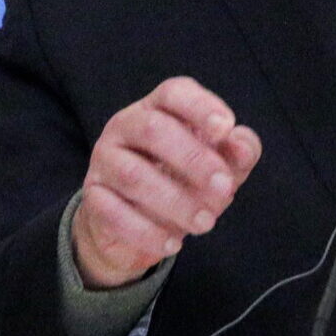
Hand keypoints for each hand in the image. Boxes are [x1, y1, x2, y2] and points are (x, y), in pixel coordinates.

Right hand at [72, 76, 262, 288]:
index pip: (174, 92)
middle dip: (194, 160)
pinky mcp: (91, 197)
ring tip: (206, 223)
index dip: (200, 107)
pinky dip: (147, 232)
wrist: (137, 225)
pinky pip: (113, 213)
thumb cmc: (184, 180)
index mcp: (158, 107)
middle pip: (153, 129)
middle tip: (225, 189)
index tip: (225, 130)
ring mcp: (104, 160)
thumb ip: (236, 152)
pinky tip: (173, 243)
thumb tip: (243, 145)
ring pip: (133, 175)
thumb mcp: (218, 165)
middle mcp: (125, 126)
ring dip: (175, 201)